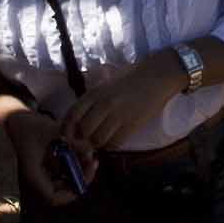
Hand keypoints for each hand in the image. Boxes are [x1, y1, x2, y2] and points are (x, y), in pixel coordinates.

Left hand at [71, 49, 198, 157]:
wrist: (157, 76)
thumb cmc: (131, 78)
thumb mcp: (106, 84)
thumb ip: (92, 100)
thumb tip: (77, 120)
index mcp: (95, 93)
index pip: (72, 114)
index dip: (66, 129)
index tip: (68, 136)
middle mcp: (104, 104)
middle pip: (84, 131)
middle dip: (83, 139)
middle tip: (87, 141)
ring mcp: (118, 114)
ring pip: (98, 139)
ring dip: (98, 144)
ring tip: (102, 139)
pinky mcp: (132, 124)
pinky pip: (115, 143)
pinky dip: (112, 145)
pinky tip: (114, 140)